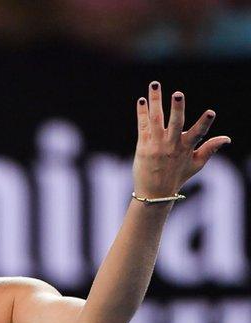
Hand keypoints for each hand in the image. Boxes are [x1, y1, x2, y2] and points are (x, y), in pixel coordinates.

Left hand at [132, 81, 230, 198]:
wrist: (154, 192)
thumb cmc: (177, 177)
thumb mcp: (196, 164)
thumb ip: (210, 149)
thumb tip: (227, 138)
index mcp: (186, 148)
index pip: (198, 133)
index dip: (205, 123)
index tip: (211, 112)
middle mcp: (171, 145)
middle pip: (175, 123)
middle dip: (177, 109)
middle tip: (178, 94)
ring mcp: (156, 144)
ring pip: (155, 119)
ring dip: (155, 101)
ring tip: (155, 84)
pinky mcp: (142, 145)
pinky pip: (142, 126)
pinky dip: (141, 112)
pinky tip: (142, 100)